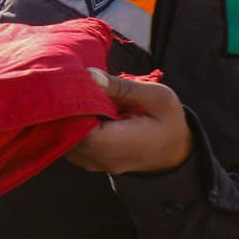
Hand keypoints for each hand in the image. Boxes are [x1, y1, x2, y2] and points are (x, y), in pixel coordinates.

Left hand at [66, 69, 193, 174]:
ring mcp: (95, 163)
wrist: (175, 151)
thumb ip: (123, 87)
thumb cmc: (168, 121)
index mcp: (124, 143)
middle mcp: (106, 158)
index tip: (70, 86)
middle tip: (65, 85)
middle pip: (68, 136)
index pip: (82, 131)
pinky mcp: (90, 161)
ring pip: (65, 141)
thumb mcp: (158, 97)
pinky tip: (75, 110)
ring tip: (70, 95)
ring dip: (64, 119)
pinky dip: (68, 128)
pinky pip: (70, 145)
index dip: (71, 109)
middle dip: (64, 111)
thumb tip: (89, 74)